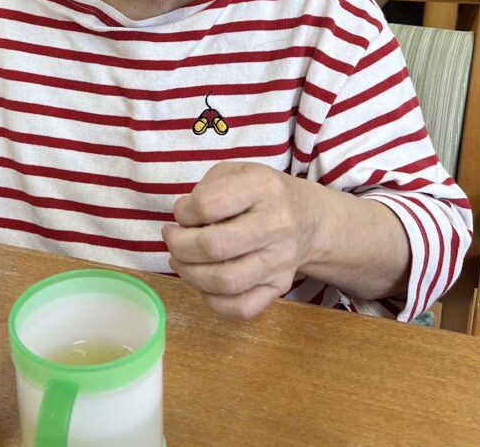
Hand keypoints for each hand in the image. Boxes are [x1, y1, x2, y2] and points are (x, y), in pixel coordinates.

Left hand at [162, 162, 319, 320]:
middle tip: (171, 238)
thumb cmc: (260, 193)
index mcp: (262, 187)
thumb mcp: (235, 171)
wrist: (308, 217)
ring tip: (180, 260)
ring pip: (226, 281)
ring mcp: (280, 260)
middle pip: (214, 246)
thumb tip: (182, 223)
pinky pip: (242, 308)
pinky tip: (203, 282)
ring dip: (189, 274)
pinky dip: (213, 301)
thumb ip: (206, 189)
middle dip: (179, 245)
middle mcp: (276, 225)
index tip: (181, 212)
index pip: (208, 204)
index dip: (182, 211)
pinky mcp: (280, 287)